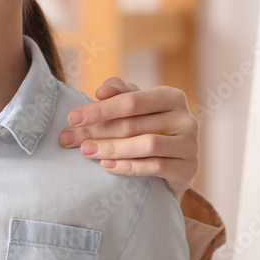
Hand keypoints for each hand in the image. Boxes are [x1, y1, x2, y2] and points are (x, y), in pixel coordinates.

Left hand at [59, 77, 199, 198]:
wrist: (173, 162)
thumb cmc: (147, 127)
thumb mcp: (134, 106)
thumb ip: (118, 93)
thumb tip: (102, 91)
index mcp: (171, 97)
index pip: (131, 101)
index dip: (100, 109)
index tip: (72, 118)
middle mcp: (186, 118)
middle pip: (134, 124)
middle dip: (97, 131)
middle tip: (69, 139)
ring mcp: (191, 145)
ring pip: (146, 145)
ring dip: (111, 148)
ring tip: (86, 151)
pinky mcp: (188, 168)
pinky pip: (155, 166)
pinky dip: (128, 166)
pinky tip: (106, 165)